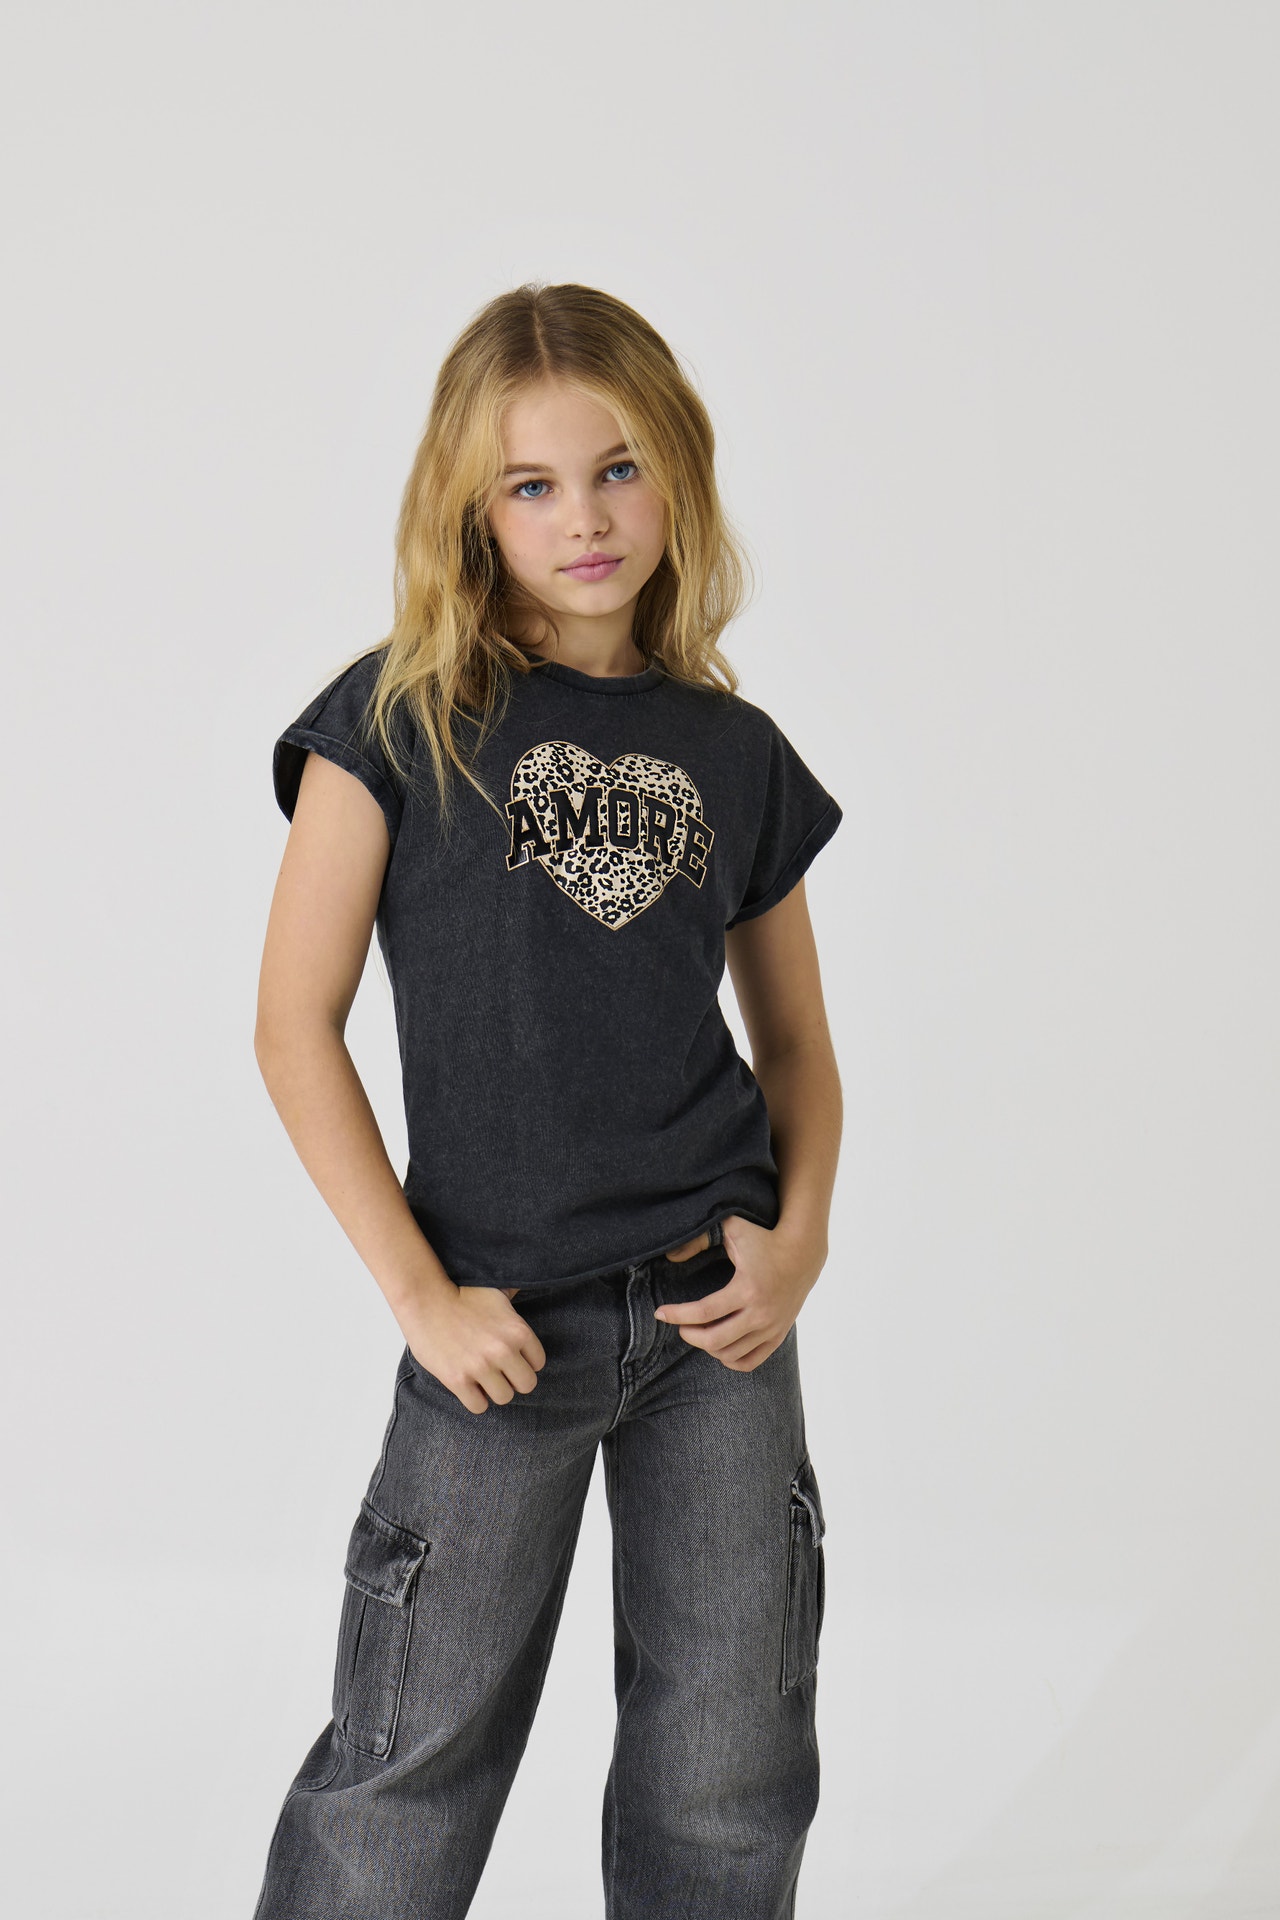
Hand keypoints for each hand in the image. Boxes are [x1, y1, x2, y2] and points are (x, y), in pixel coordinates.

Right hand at [402, 1282, 544, 1414]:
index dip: (525, 1361)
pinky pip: (479, 1407)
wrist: (425, 1299)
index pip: (538, 1363)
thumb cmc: (462, 1294)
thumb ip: (518, 1300)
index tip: (512, 1357)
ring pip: (504, 1397)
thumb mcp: (498, 1292)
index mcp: (518, 1331)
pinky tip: (469, 1386)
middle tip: (500, 1371)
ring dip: (494, 1390)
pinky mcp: (458, 1380)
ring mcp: (480, 1367)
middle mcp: (503, 1351)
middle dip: (514, 1379)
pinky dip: (475, 1399)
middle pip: (526, 1385)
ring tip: (483, 1378)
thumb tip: (541, 1283)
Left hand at [654, 1215, 826, 1370]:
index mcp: (747, 1288)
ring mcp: (771, 1327)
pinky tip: (719, 1346)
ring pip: (730, 1354)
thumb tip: (670, 1256)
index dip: (677, 1315)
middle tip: (680, 1325)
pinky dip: (730, 1359)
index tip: (660, 1313)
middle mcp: (760, 1313)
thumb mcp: (732, 1228)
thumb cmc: (763, 1238)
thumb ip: (700, 1237)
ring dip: (708, 1347)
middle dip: (690, 1334)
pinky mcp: (778, 1335)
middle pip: (715, 1340)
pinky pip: (750, 1362)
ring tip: (699, 1331)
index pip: (704, 1312)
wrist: (803, 1253)